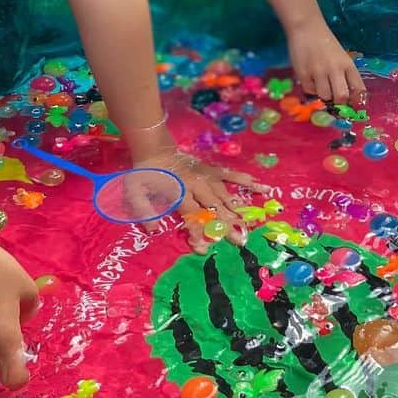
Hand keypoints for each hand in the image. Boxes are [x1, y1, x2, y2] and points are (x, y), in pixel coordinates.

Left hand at [127, 140, 268, 249]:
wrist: (155, 149)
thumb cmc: (145, 175)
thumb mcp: (135, 193)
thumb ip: (145, 211)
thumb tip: (154, 230)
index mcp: (179, 192)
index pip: (192, 215)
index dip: (197, 232)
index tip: (202, 248)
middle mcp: (197, 186)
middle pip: (214, 209)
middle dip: (226, 226)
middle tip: (240, 241)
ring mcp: (207, 177)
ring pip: (225, 196)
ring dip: (237, 211)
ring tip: (249, 225)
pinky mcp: (212, 171)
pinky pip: (232, 176)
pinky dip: (246, 181)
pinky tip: (261, 187)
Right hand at [286, 20, 365, 107]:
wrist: (307, 29)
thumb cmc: (326, 43)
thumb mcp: (342, 57)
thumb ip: (345, 74)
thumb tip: (346, 97)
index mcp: (347, 64)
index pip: (358, 88)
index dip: (357, 100)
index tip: (353, 103)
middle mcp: (335, 69)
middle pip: (341, 96)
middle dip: (339, 101)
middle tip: (335, 98)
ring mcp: (318, 71)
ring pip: (324, 95)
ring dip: (324, 94)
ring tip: (321, 85)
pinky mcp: (304, 73)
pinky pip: (309, 90)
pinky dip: (311, 88)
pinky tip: (311, 78)